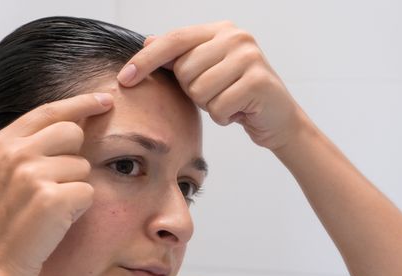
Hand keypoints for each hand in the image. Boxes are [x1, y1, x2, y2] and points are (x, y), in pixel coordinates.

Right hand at [0, 93, 112, 275]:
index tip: (105, 100)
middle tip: (57, 183)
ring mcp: (33, 175)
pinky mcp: (52, 199)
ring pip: (83, 166)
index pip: (49, 111)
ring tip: (48, 208)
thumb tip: (67, 123)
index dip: (81, 103)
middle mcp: (15, 153)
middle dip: (75, 156)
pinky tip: (57, 221)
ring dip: (74, 187)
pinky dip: (79, 208)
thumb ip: (23, 147)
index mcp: (0, 144)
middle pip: (72, 133)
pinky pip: (88, 192)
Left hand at [117, 21, 306, 149]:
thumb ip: (180, 57)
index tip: (124, 78)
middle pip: (184, 70)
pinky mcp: (258, 81)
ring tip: (228, 101)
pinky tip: (239, 111)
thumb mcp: (206, 72)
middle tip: (216, 93)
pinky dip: (224, 117)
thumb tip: (147, 41)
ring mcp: (249, 57)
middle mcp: (236, 37)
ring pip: (199, 90)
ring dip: (209, 106)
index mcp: (220, 30)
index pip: (174, 40)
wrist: (277, 118)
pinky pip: (217, 107)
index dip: (146, 60)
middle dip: (193, 91)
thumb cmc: (237, 95)